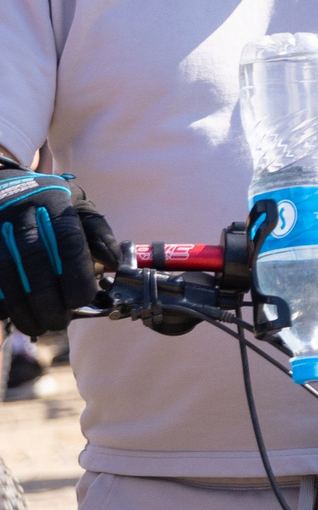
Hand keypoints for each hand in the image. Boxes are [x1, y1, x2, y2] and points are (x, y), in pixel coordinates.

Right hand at [0, 162, 115, 333]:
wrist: (4, 183)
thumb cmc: (49, 201)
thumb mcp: (78, 205)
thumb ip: (98, 232)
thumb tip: (115, 262)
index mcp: (55, 203)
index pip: (69, 241)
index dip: (76, 275)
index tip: (83, 300)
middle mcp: (23, 213)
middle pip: (35, 259)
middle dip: (48, 298)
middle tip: (58, 322)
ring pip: (5, 270)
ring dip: (21, 305)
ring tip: (36, 326)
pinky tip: (10, 315)